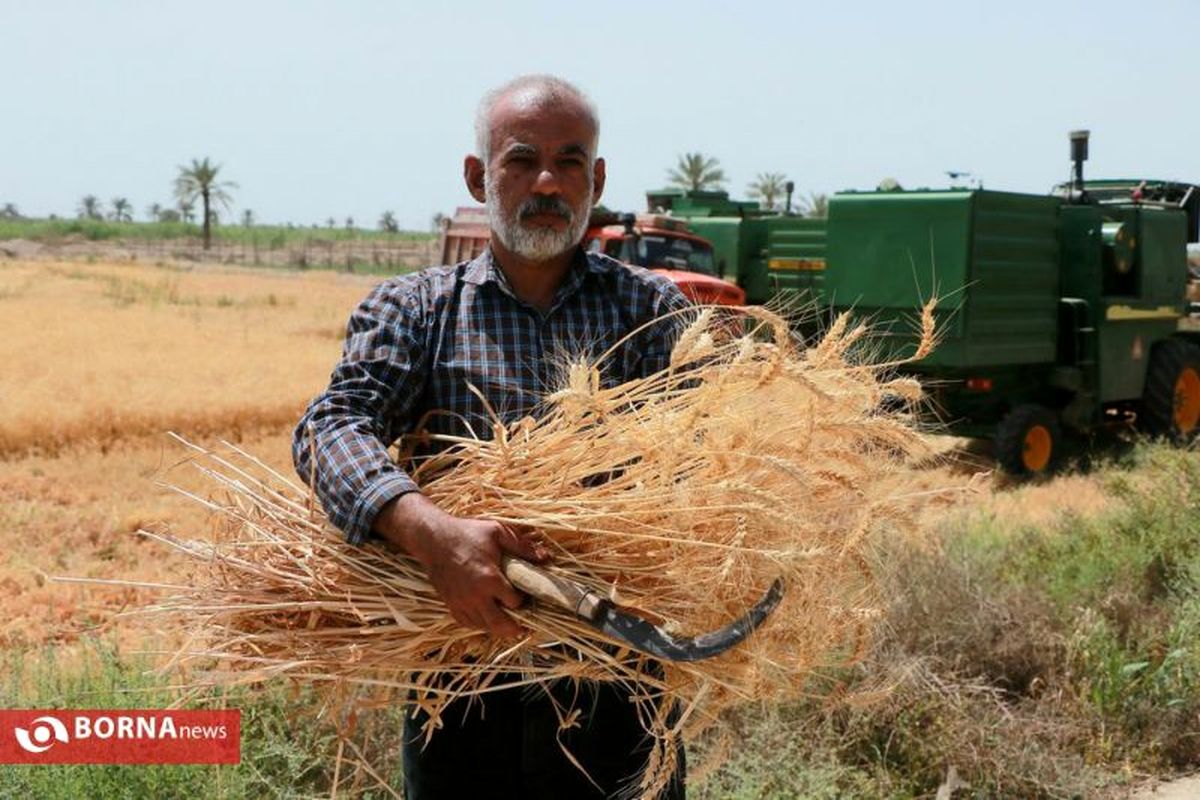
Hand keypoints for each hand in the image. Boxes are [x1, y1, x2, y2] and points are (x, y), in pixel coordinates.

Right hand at [375, 493, 547, 637]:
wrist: (432, 538)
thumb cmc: (466, 533)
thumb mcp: (497, 532)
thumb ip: (522, 547)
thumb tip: (546, 557)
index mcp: (490, 579)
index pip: (515, 603)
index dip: (524, 601)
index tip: (527, 595)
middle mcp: (476, 596)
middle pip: (500, 625)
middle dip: (515, 627)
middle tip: (524, 625)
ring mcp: (461, 603)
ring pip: (484, 627)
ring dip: (498, 626)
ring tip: (508, 622)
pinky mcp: (451, 604)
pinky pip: (468, 623)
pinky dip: (480, 624)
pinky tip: (488, 617)